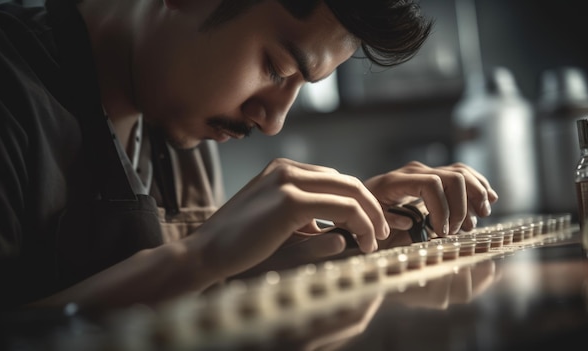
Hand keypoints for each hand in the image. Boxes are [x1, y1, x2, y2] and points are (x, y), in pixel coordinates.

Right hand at [193, 158, 389, 279]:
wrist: (204, 254)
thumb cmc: (239, 245)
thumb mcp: (277, 223)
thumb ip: (307, 219)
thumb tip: (340, 230)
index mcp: (282, 170)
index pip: (334, 180)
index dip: (358, 202)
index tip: (370, 226)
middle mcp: (286, 168)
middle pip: (347, 181)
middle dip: (372, 207)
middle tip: (383, 232)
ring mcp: (287, 181)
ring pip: (350, 192)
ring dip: (371, 217)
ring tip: (376, 241)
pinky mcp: (290, 200)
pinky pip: (343, 208)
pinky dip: (362, 225)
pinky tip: (364, 243)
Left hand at [364, 161, 497, 235]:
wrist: (360, 202)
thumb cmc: (364, 216)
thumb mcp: (368, 222)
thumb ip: (386, 222)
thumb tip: (408, 222)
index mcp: (394, 182)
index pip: (431, 184)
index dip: (443, 209)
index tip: (443, 232)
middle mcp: (412, 172)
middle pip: (452, 177)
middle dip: (462, 206)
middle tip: (461, 230)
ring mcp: (424, 171)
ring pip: (460, 172)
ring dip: (476, 194)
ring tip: (481, 216)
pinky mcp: (433, 175)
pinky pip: (460, 173)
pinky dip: (477, 185)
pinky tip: (488, 200)